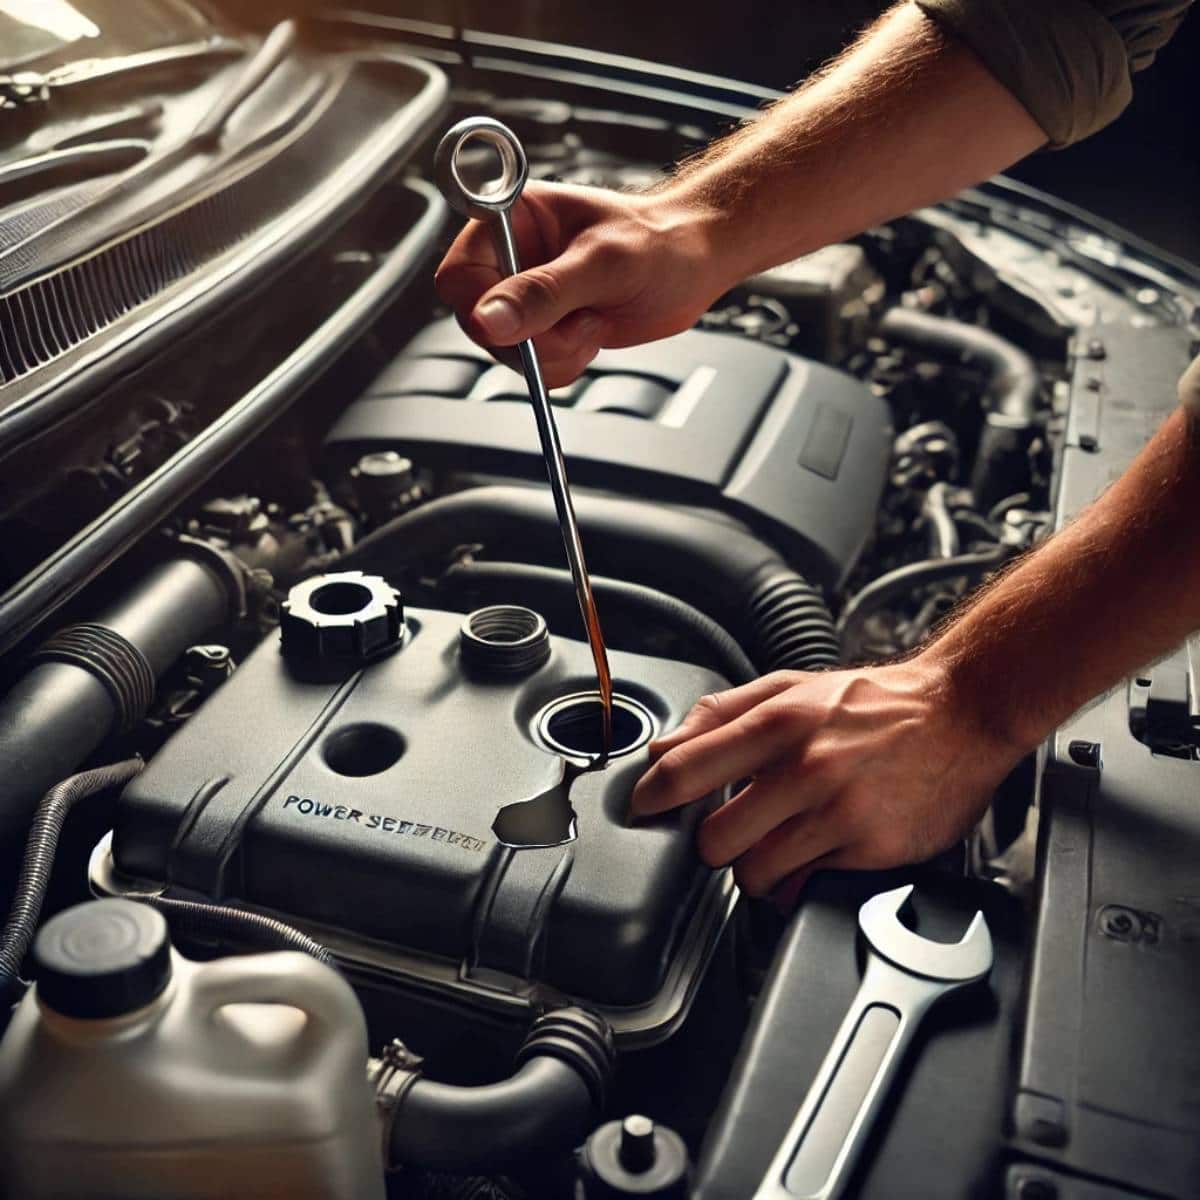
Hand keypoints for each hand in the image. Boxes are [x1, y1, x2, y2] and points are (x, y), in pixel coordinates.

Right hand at [434, 181, 728, 386]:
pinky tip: (589, 334)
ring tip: (590, 321)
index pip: (459, 273)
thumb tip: (488, 320)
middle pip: (477, 321)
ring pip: (504, 350)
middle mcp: (510, 258)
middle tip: (575, 323)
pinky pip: (531, 367)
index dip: (480, 304)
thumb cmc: (658, 242)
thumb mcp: (602, 263)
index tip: (513, 321)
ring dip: (550, 353)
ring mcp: (525, 296)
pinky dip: (561, 365)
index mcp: (512, 220)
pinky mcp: (544, 327)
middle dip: (528, 336)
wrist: (694, 265)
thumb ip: (543, 292)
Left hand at [630, 658, 1026, 903]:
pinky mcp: (873, 848)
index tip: (644, 809)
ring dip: (752, 868)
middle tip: (726, 832)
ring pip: (756, 871)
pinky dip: (794, 882)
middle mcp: (808, 767)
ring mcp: (841, 812)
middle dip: (712, 844)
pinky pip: (804, 886)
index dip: (653, 797)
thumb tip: (664, 746)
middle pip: (715, 839)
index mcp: (781, 721)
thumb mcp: (793, 687)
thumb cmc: (873, 703)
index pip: (687, 768)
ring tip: (770, 846)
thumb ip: (722, 714)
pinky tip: (806, 857)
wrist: (962, 712)